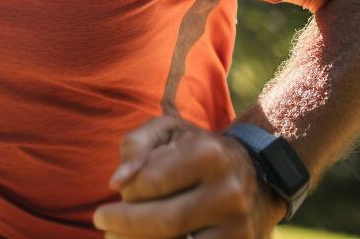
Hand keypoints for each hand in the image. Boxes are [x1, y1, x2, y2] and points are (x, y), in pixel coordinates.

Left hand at [93, 115, 284, 238]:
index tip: (122, 189)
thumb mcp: (170, 132)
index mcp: (209, 154)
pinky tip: (148, 238)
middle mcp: (228, 192)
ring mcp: (236, 227)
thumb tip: (117, 181)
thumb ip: (136, 144)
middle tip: (102, 220)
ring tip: (115, 236)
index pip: (150, 181)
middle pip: (162, 221)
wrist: (258, 175)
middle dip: (123, 223)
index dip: (127, 189)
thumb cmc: (199, 151)